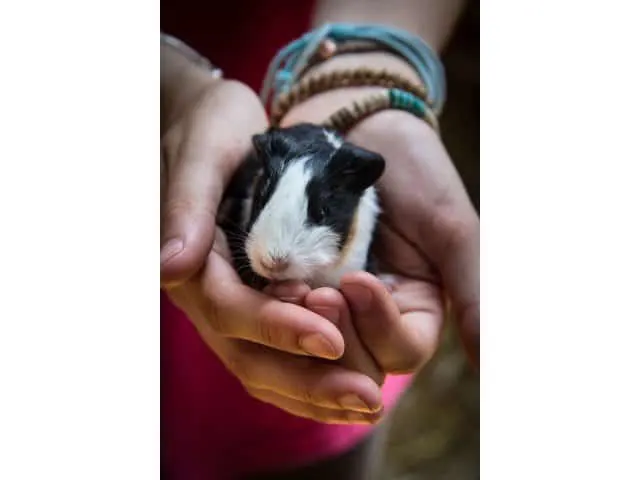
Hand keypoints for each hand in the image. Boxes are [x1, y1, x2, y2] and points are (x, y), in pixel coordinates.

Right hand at [161, 77, 384, 423]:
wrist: (217, 131)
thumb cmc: (212, 130)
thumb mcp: (204, 150)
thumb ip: (187, 205)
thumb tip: (169, 266)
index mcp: (193, 263)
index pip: (232, 310)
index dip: (279, 327)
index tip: (332, 337)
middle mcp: (208, 297)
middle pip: (251, 357)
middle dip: (309, 380)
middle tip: (366, 396)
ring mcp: (230, 307)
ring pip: (266, 369)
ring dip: (318, 390)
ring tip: (370, 402)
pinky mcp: (254, 306)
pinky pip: (278, 358)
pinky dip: (313, 378)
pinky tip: (351, 386)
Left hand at [282, 90, 478, 369]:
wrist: (358, 125)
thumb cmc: (413, 170)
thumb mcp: (450, 229)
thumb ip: (476, 296)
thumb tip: (490, 368)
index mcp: (416, 308)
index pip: (402, 352)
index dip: (380, 329)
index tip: (358, 280)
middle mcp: (372, 315)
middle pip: (355, 363)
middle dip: (337, 335)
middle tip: (316, 292)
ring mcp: (330, 302)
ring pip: (314, 349)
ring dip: (302, 327)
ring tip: (291, 288)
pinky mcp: (293, 284)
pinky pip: (282, 317)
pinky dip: (277, 309)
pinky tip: (272, 284)